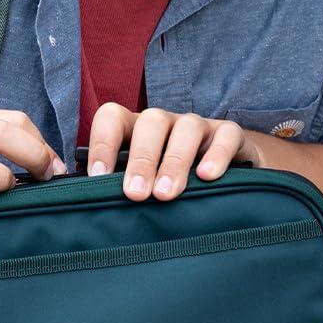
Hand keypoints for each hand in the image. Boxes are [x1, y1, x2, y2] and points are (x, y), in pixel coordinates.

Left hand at [85, 103, 259, 201]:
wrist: (225, 175)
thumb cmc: (169, 182)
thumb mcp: (142, 182)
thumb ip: (119, 187)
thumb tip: (92, 203)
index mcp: (136, 129)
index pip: (112, 118)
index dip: (102, 144)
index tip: (98, 177)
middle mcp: (166, 123)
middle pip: (150, 123)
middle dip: (141, 160)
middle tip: (135, 194)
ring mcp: (199, 126)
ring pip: (186, 128)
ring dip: (174, 162)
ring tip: (165, 194)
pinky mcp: (230, 134)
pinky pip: (226, 136)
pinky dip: (216, 155)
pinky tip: (207, 177)